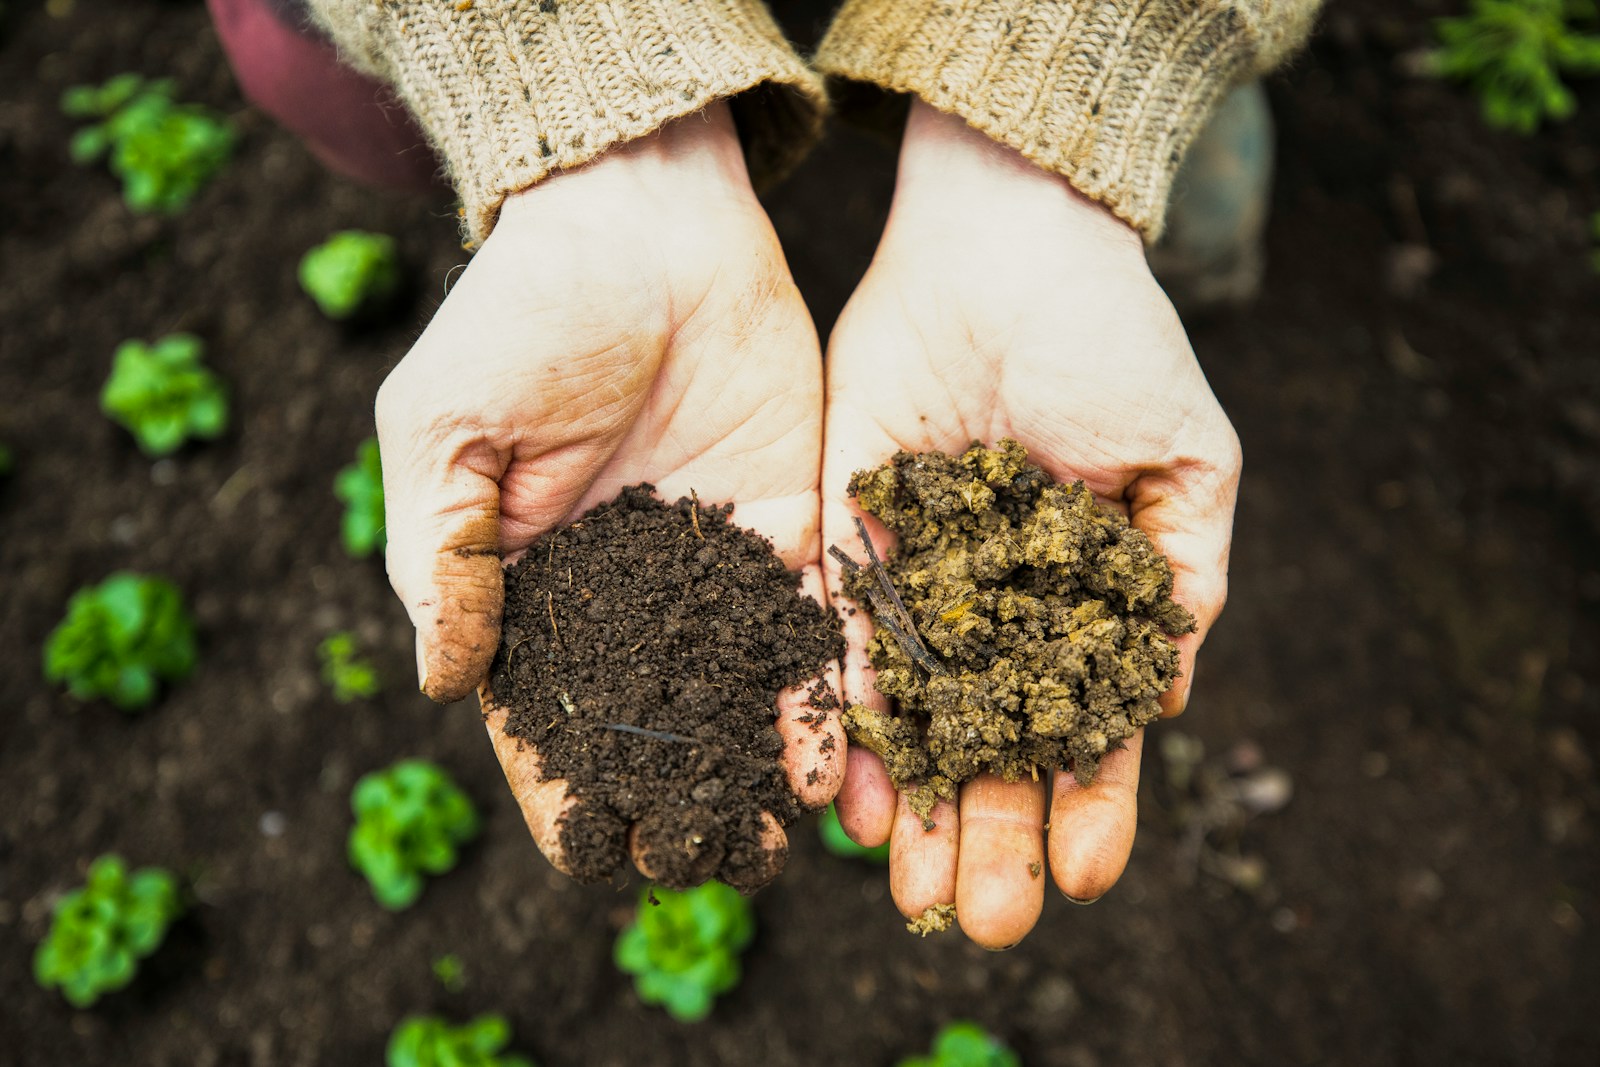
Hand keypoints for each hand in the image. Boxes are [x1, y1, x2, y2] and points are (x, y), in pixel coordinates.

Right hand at [375, 104, 841, 883]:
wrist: (644, 221)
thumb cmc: (523, 314)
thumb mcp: (444, 429)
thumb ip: (442, 554)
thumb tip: (443, 682)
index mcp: (534, 586)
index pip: (546, 717)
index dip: (563, 791)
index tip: (592, 854)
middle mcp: (630, 595)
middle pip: (650, 727)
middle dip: (670, 802)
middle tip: (699, 867)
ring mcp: (714, 567)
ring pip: (733, 696)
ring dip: (747, 774)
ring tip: (771, 851)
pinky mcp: (792, 528)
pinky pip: (804, 629)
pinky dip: (812, 696)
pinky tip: (826, 763)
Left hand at [823, 102, 1240, 946]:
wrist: (1005, 247)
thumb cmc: (1113, 342)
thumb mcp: (1186, 464)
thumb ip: (1181, 581)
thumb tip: (1170, 704)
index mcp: (1082, 597)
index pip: (1087, 725)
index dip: (1092, 802)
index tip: (1085, 878)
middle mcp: (995, 605)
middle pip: (995, 744)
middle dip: (994, 833)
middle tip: (987, 922)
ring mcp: (919, 580)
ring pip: (917, 718)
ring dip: (918, 807)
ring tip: (914, 892)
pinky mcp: (846, 539)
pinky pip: (843, 643)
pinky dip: (848, 718)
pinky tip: (850, 797)